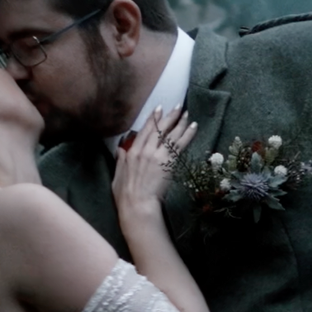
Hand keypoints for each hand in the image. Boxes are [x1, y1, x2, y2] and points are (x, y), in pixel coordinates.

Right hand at [112, 107, 192, 223]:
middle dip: (169, 116)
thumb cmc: (125, 195)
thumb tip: (120, 149)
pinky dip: (188, 134)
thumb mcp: (117, 175)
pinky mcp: (168, 163)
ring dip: (180, 122)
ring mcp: (157, 156)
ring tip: (187, 114)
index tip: (159, 109)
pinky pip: (180, 144)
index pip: (144, 131)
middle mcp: (145, 150)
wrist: (137, 204)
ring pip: (170, 134)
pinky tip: (193, 126)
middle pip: (159, 129)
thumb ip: (120, 160)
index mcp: (132, 152)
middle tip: (178, 106)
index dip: (152, 119)